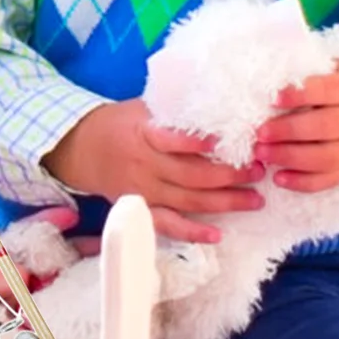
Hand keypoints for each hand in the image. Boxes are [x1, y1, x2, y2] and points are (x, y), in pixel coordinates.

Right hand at [46, 100, 262, 243]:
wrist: (79, 148)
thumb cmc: (119, 122)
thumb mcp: (143, 107)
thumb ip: (175, 111)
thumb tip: (221, 104)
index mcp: (144, 134)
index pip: (175, 140)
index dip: (202, 143)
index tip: (231, 141)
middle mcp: (144, 165)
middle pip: (192, 175)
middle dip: (230, 174)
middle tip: (259, 170)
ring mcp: (143, 191)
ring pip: (188, 201)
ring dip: (224, 202)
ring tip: (255, 199)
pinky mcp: (140, 209)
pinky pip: (168, 225)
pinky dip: (191, 232)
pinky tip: (216, 235)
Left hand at [254, 64, 338, 192]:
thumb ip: (317, 71)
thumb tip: (274, 74)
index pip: (330, 90)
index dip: (302, 94)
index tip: (273, 97)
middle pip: (328, 127)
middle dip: (289, 131)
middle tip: (260, 133)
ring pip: (328, 157)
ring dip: (291, 158)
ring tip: (262, 154)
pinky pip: (333, 179)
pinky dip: (305, 182)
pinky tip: (280, 178)